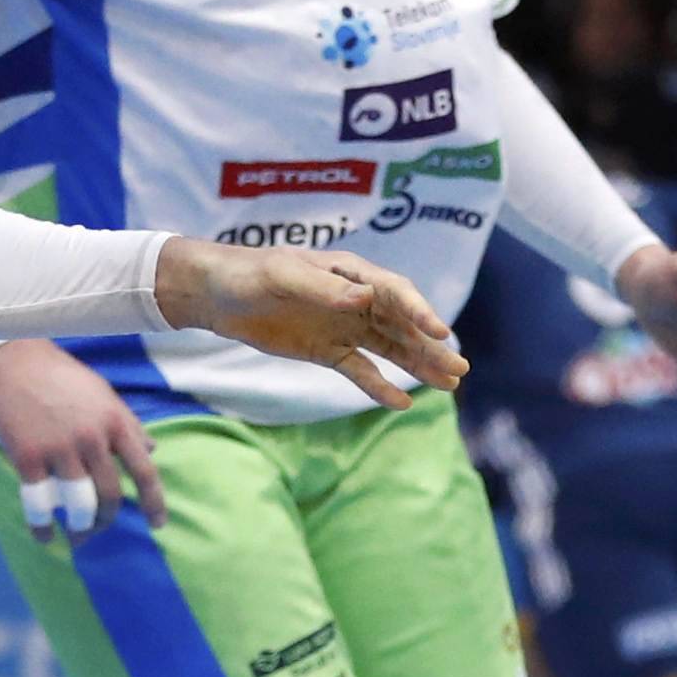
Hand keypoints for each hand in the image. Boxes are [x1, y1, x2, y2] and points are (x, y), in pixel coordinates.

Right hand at [0, 338, 165, 541]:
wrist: (14, 358)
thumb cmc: (62, 377)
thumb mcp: (104, 394)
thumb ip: (128, 423)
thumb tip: (152, 449)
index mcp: (115, 422)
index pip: (144, 470)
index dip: (154, 502)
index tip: (158, 524)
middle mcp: (91, 437)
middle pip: (110, 494)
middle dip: (107, 519)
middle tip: (99, 528)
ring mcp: (59, 448)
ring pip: (79, 504)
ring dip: (81, 528)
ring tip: (79, 537)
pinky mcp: (27, 456)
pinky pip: (39, 504)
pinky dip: (42, 527)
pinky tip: (45, 537)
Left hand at [154, 242, 465, 411]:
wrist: (216, 295)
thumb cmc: (247, 273)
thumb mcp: (281, 275)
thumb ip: (323, 288)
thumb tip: (364, 298)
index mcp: (349, 274)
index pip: (394, 293)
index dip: (419, 312)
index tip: (440, 333)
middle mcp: (355, 299)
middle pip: (402, 325)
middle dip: (431, 347)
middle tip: (460, 369)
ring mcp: (344, 327)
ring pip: (390, 349)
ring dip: (418, 366)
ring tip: (449, 385)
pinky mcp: (328, 351)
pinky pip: (361, 371)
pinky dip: (380, 386)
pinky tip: (402, 403)